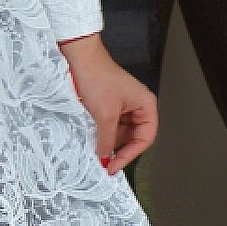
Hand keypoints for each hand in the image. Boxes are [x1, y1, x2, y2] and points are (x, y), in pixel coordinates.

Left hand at [59, 34, 157, 174]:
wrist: (80, 60)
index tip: (114, 166)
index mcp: (146, 105)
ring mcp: (123, 107)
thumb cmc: (98, 79)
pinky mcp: (109, 106)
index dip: (131, 154)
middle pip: (133, 138)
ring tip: (97, 153)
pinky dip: (102, 135)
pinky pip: (110, 127)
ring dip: (109, 144)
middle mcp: (138, 106)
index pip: (145, 138)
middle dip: (119, 150)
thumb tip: (105, 158)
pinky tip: (93, 142)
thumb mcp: (105, 114)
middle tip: (105, 164)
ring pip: (120, 134)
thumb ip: (107, 139)